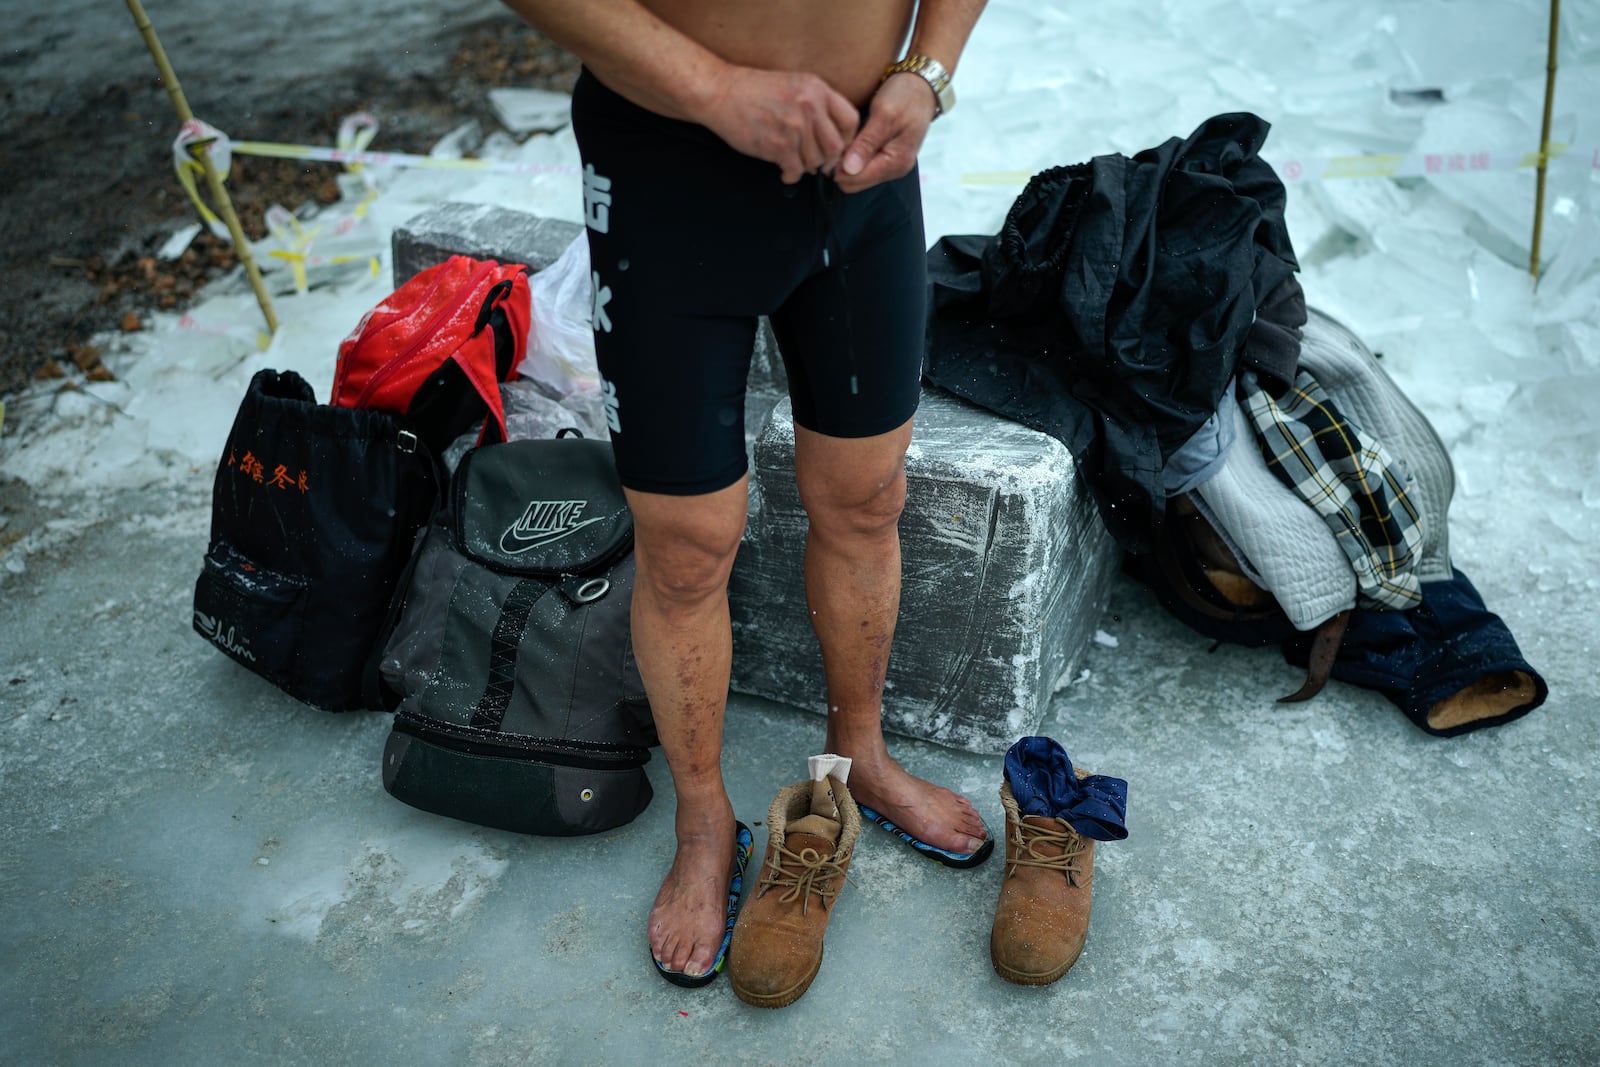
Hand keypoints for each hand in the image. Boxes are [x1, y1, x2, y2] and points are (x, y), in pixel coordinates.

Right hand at [700, 67, 860, 183]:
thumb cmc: (753, 90)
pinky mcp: (778, 145)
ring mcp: (794, 127)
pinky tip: (784, 170)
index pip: (850, 119)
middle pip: (836, 146)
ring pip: (815, 161)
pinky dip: (791, 175)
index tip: (839, 146)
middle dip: (829, 160)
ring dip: (806, 167)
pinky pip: (796, 171)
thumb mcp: (794, 83)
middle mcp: (809, 106)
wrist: (720, 92)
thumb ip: (816, 103)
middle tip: (819, 164)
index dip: (848, 138)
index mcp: (817, 88)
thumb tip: (833, 133)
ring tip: (795, 162)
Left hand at [833, 73, 936, 192]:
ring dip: (845, 162)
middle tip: (834, 142)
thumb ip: (866, 143)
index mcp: (896, 161)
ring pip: (856, 177)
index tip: (829, 146)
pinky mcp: (887, 160)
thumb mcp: (884, 114)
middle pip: (855, 183)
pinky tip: (850, 142)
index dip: (838, 166)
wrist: (922, 86)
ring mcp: (892, 166)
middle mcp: (895, 170)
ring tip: (843, 140)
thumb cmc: (905, 96)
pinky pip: (863, 168)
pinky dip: (852, 158)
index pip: (857, 179)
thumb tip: (849, 169)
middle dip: (841, 167)